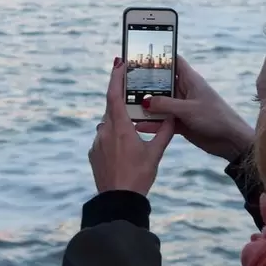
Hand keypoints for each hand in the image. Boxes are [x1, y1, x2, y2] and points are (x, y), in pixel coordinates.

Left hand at [89, 59, 174, 195]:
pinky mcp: (93, 153)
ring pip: (107, 124)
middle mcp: (105, 130)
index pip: (114, 95)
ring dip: (118, 122)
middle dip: (121, 101)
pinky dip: (112, 137)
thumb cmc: (139, 176)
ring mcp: (97, 142)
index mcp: (120, 127)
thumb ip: (164, 133)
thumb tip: (172, 117)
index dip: (116, 77)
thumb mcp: (155, 154)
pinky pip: (103, 138)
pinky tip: (123, 149)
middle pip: (111, 108)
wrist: (119, 202)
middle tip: (131, 94)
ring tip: (132, 128)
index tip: (119, 63)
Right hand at [139, 56, 253, 161]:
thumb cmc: (215, 118)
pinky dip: (153, 123)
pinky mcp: (181, 122)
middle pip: (161, 82)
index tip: (140, 55)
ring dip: (147, 105)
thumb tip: (145, 101)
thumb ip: (166, 104)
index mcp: (189, 79)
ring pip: (160, 102)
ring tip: (128, 105)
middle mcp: (184, 90)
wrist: (231, 142)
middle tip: (125, 83)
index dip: (159, 56)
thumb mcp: (189, 109)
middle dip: (146, 83)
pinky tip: (139, 125)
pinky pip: (163, 120)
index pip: (173, 60)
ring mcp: (181, 106)